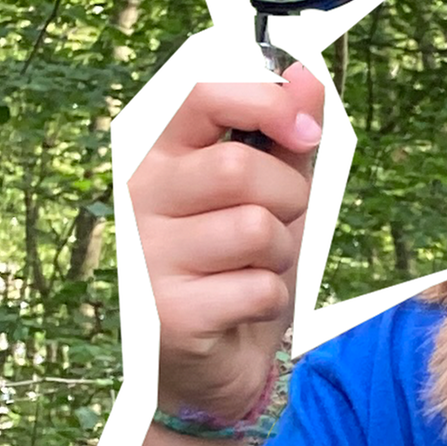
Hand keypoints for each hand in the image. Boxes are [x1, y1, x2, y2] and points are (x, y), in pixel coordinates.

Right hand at [127, 62, 326, 422]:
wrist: (206, 366)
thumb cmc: (233, 270)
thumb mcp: (267, 199)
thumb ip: (284, 142)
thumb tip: (305, 79)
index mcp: (158, 159)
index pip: (201, 98)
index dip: (265, 103)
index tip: (307, 126)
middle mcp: (139, 201)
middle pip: (240, 168)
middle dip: (287, 197)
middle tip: (279, 226)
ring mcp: (147, 258)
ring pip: (256, 229)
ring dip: (281, 255)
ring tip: (255, 270)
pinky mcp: (170, 314)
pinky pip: (260, 287)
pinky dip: (273, 300)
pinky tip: (243, 309)